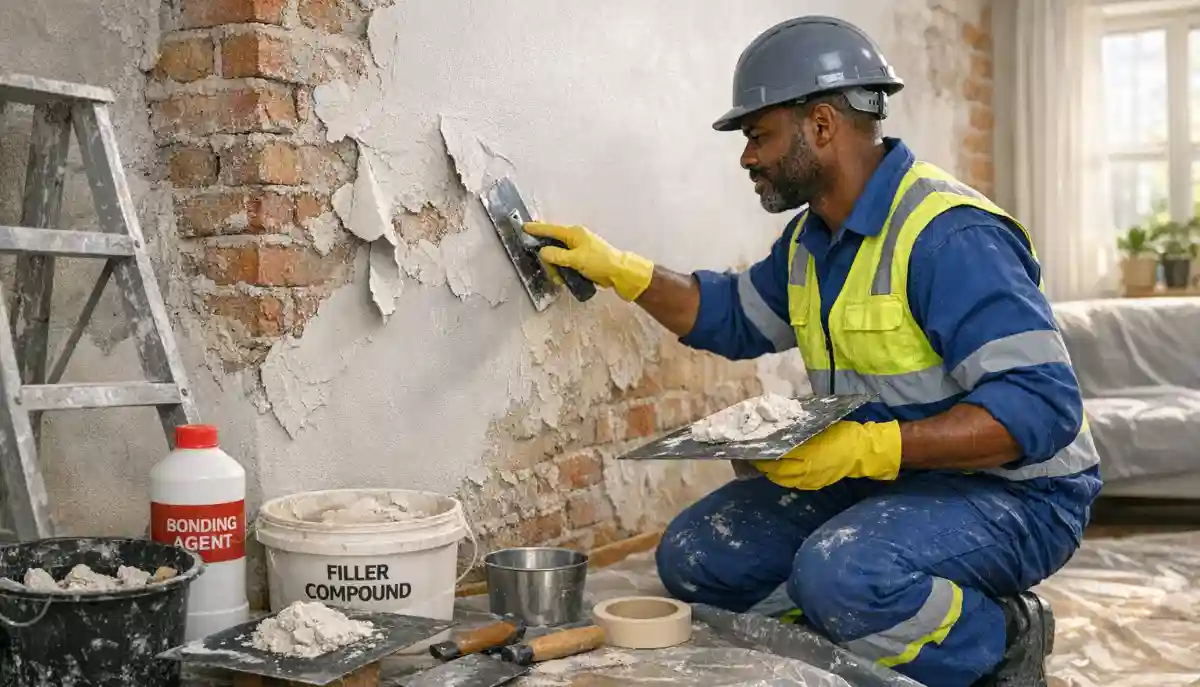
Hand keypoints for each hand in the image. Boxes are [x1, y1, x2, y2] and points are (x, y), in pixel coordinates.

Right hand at [523, 222, 654, 301]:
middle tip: (550, 271)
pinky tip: (565, 280)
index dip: (536, 229)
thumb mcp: (576, 259)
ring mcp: (579, 249)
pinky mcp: (582, 259)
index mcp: (574, 233)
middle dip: (548, 259)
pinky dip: (563, 270)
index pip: (550, 229)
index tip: (523, 227)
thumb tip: (543, 251)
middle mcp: (575, 238)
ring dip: (556, 268)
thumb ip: (557, 255)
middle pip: (553, 244)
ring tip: (560, 279)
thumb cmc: (599, 262)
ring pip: (558, 256)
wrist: (620, 273)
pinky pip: (566, 263)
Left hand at [751, 421, 901, 489]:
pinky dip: (782, 477)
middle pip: (775, 470)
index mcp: (806, 451)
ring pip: (782, 479)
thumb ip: (797, 431)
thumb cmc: (840, 433)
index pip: (776, 455)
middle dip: (762, 465)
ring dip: (770, 472)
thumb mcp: (817, 426)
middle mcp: (805, 468)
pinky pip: (792, 483)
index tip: (752, 447)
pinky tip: (779, 470)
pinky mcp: (814, 484)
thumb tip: (777, 429)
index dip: (761, 453)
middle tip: (753, 456)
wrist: (861, 451)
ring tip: (763, 463)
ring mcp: (810, 479)